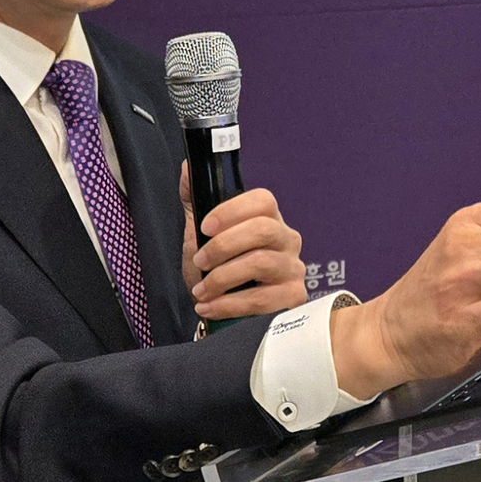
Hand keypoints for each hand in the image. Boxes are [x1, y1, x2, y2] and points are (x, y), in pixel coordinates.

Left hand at [180, 162, 308, 320]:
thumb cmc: (218, 270)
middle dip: (223, 246)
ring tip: (201, 290)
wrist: (224, 313)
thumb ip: (195, 200)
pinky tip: (209, 306)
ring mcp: (293, 269)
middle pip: (263, 229)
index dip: (232, 210)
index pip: (262, 201)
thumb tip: (187, 169)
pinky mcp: (293, 298)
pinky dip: (229, 304)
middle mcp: (287, 240)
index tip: (205, 226)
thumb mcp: (201, 234)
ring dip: (222, 278)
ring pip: (261, 263)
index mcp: (269, 220)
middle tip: (200, 260)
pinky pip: (262, 299)